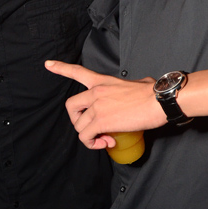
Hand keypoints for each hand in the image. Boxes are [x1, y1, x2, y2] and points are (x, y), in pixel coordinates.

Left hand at [45, 61, 165, 148]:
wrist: (159, 100)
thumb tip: (138, 89)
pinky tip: (106, 142)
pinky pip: (86, 137)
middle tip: (92, 127)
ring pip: (78, 126)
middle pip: (70, 106)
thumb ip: (129, 87)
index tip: (48, 64)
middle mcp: (95, 92)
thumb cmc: (153, 93)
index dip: (61, 68)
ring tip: (105, 138)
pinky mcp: (101, 121)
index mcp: (103, 81)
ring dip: (89, 136)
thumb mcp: (137, 83)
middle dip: (77, 120)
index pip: (77, 72)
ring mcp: (96, 106)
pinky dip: (93, 144)